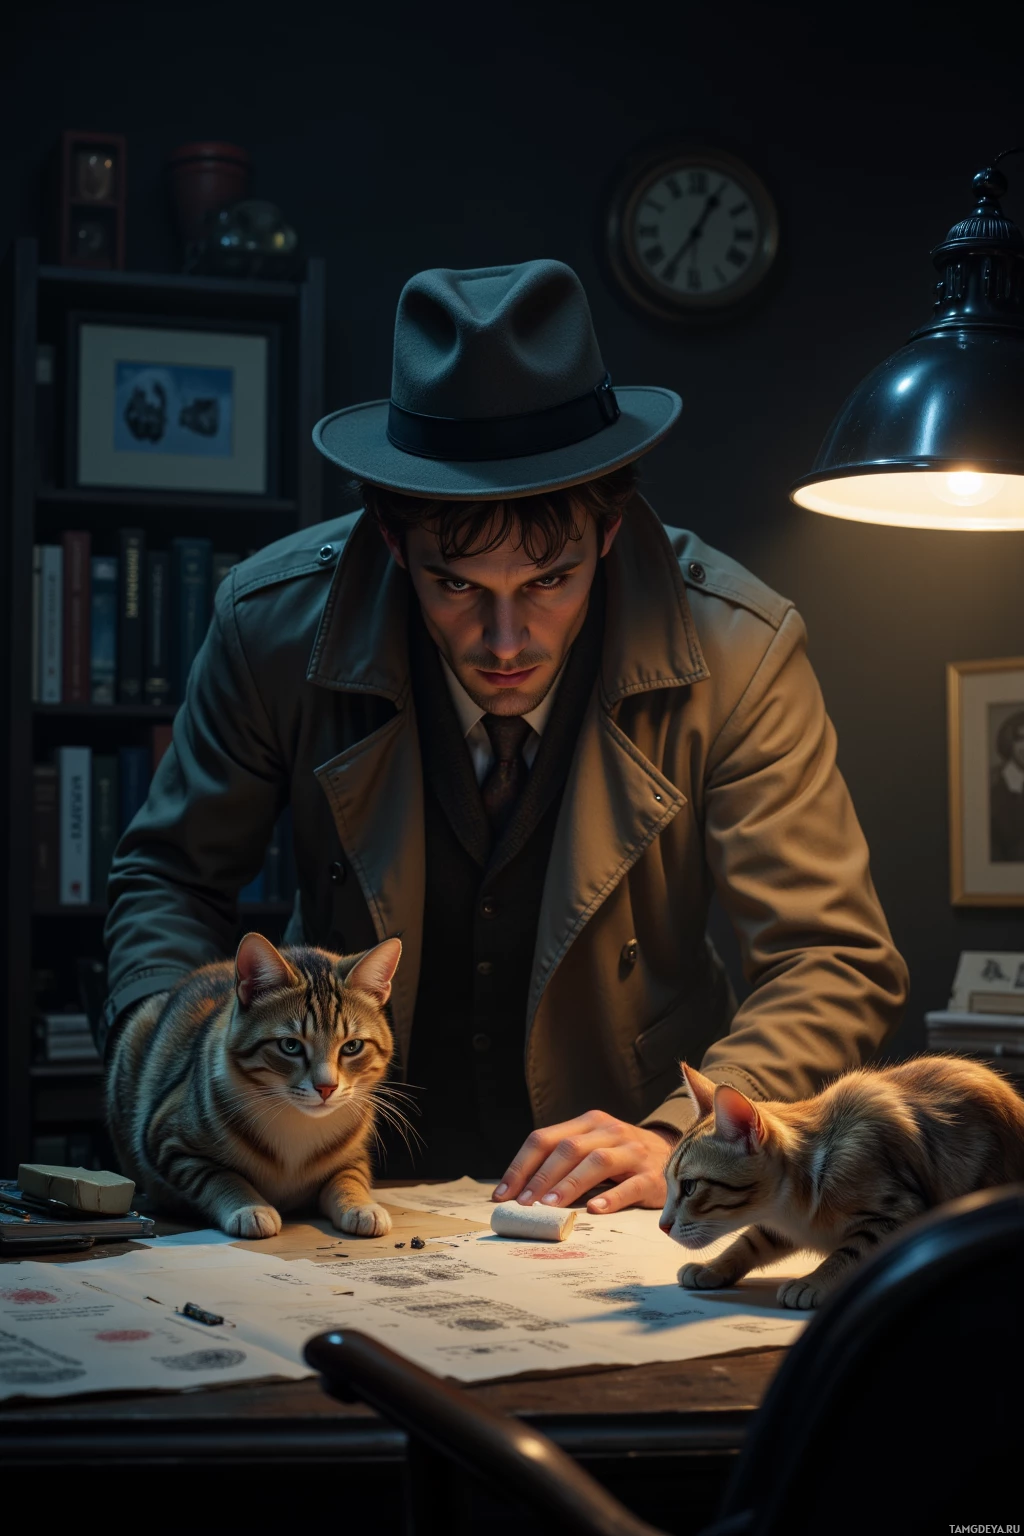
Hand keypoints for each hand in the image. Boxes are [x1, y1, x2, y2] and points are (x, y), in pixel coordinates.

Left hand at [492, 1110, 678, 1214]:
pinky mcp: (653, 1175)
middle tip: (523, 1204)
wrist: (675, 1154)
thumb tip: (520, 1192)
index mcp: (588, 1123)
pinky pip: (631, 1185)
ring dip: (569, 1184)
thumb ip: (562, 1162)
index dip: (521, 1166)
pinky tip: (596, 1210)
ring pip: (597, 1161)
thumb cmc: (622, 1158)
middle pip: (568, 1148)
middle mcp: (609, 1131)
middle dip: (541, 1177)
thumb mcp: (592, 1148)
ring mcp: (632, 1151)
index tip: (502, 1194)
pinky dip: (612, 1197)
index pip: (545, 1138)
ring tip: (550, 1206)